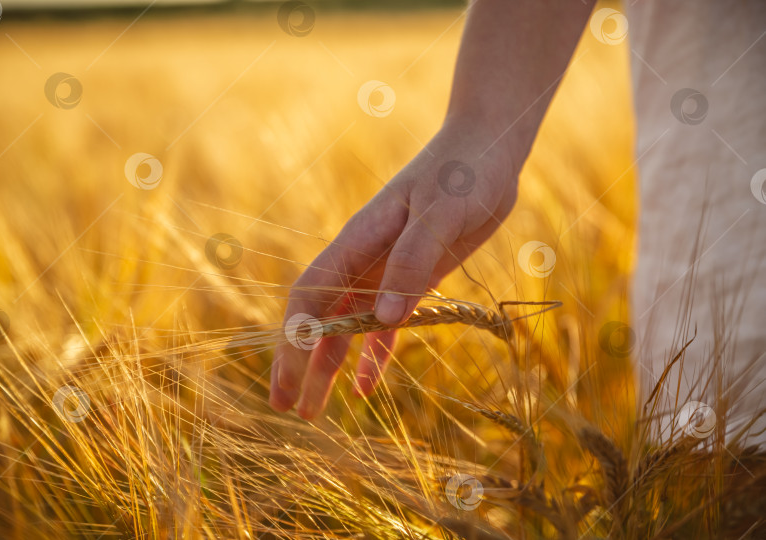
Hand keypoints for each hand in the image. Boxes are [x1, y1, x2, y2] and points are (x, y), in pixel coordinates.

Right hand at [269, 119, 518, 418]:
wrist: (487, 151)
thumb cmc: (463, 171)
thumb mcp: (442, 211)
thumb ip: (413, 260)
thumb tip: (384, 319)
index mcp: (359, 240)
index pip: (312, 294)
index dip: (295, 336)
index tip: (287, 376)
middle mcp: (363, 260)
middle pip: (320, 318)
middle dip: (299, 362)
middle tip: (285, 406)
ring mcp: (385, 272)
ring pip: (347, 328)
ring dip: (328, 367)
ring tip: (314, 410)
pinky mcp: (412, 280)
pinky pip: (385, 327)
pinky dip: (373, 356)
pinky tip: (365, 387)